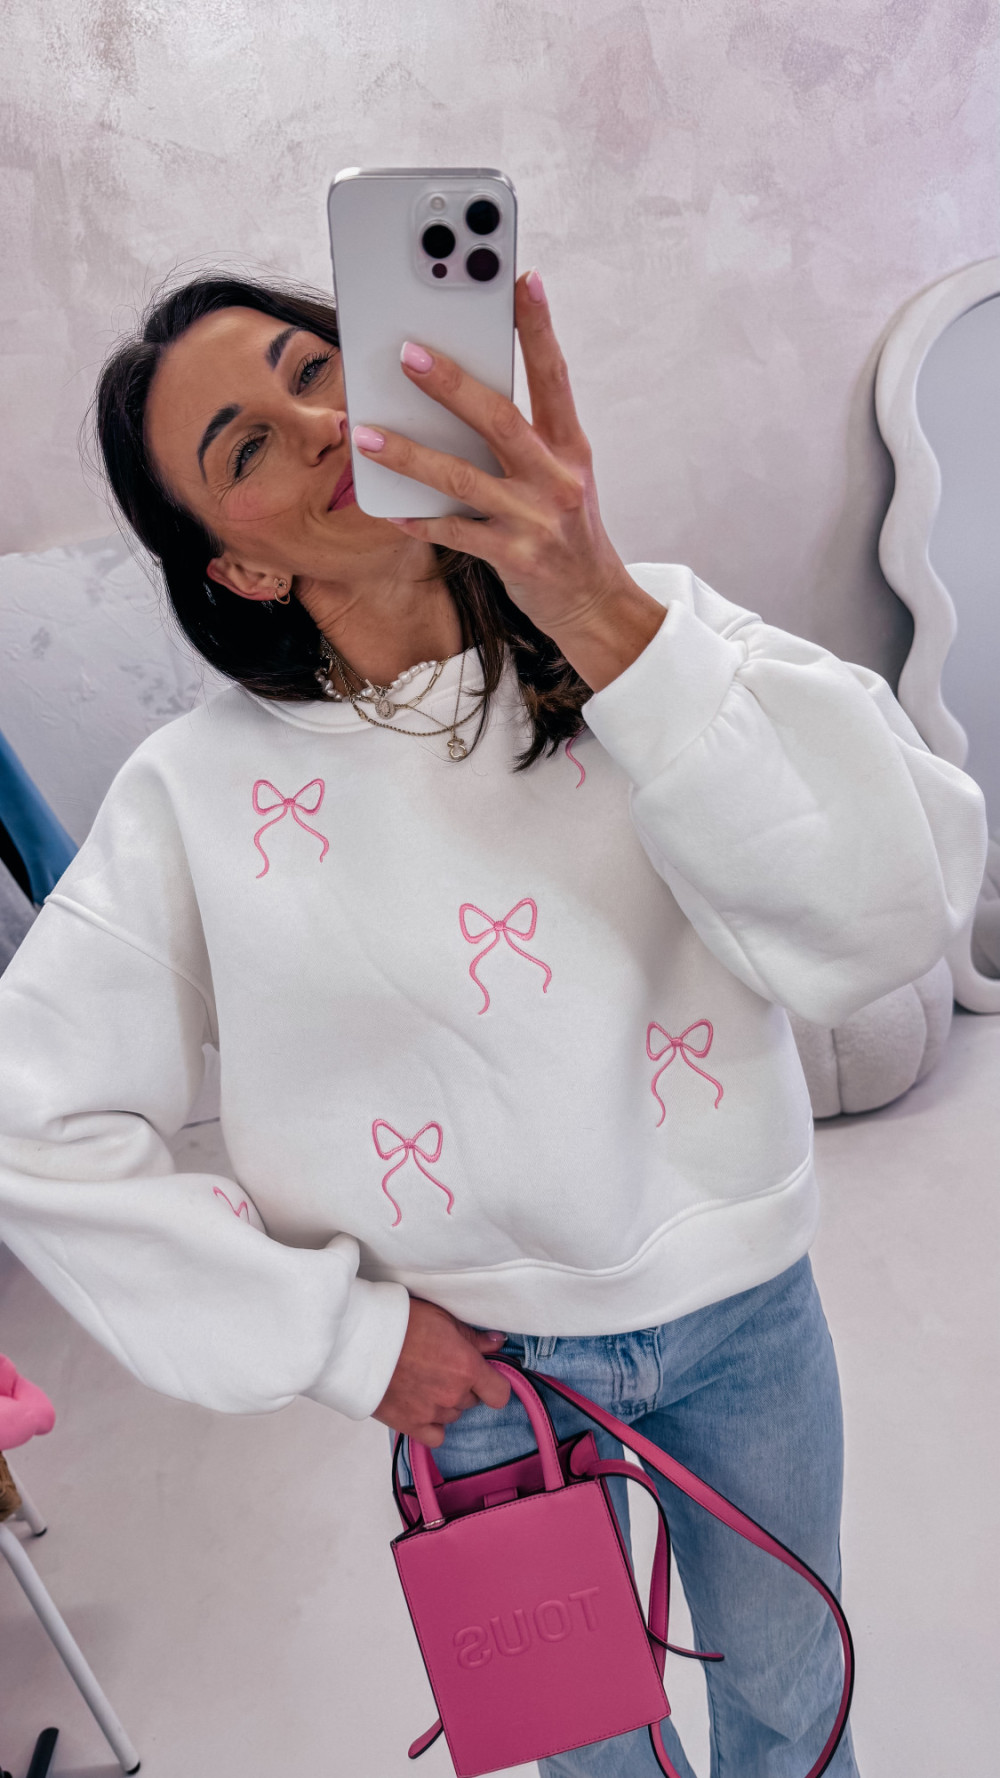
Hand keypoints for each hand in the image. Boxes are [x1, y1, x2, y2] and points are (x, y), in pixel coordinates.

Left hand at [352, 269, 663, 686]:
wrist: (593, 600)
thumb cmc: (568, 531)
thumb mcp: (563, 475)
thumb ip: (525, 438)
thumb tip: (462, 398)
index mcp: (570, 448)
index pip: (555, 376)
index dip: (539, 327)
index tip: (522, 280)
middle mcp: (556, 478)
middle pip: (499, 419)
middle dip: (450, 384)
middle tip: (407, 353)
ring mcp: (535, 519)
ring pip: (464, 478)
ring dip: (412, 455)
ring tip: (371, 435)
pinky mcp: (515, 557)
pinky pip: (456, 534)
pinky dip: (421, 521)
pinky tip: (392, 509)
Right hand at [372, 1297, 510, 1446]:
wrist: (360, 1339)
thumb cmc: (401, 1322)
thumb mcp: (443, 1318)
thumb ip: (473, 1337)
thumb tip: (497, 1343)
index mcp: (467, 1367)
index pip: (499, 1393)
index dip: (494, 1385)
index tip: (483, 1376)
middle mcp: (453, 1394)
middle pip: (472, 1401)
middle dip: (462, 1387)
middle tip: (440, 1369)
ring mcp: (432, 1413)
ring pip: (453, 1415)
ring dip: (445, 1403)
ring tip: (423, 1382)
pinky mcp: (410, 1425)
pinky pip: (436, 1436)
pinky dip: (432, 1425)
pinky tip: (421, 1407)